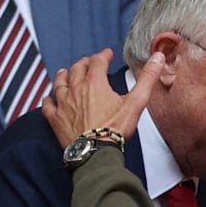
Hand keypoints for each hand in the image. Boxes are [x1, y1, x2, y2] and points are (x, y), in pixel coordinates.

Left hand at [43, 48, 164, 147]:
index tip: (107, 54)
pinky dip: (48, 100)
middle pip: (77, 69)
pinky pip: (47, 106)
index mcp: (95, 83)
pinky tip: (49, 99)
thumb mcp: (136, 102)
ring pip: (60, 83)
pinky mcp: (56, 119)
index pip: (97, 61)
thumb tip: (158, 58)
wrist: (96, 152)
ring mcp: (63, 104)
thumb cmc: (114, 129)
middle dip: (84, 63)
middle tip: (89, 62)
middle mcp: (76, 89)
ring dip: (64, 75)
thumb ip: (147, 78)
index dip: (103, 55)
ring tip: (66, 72)